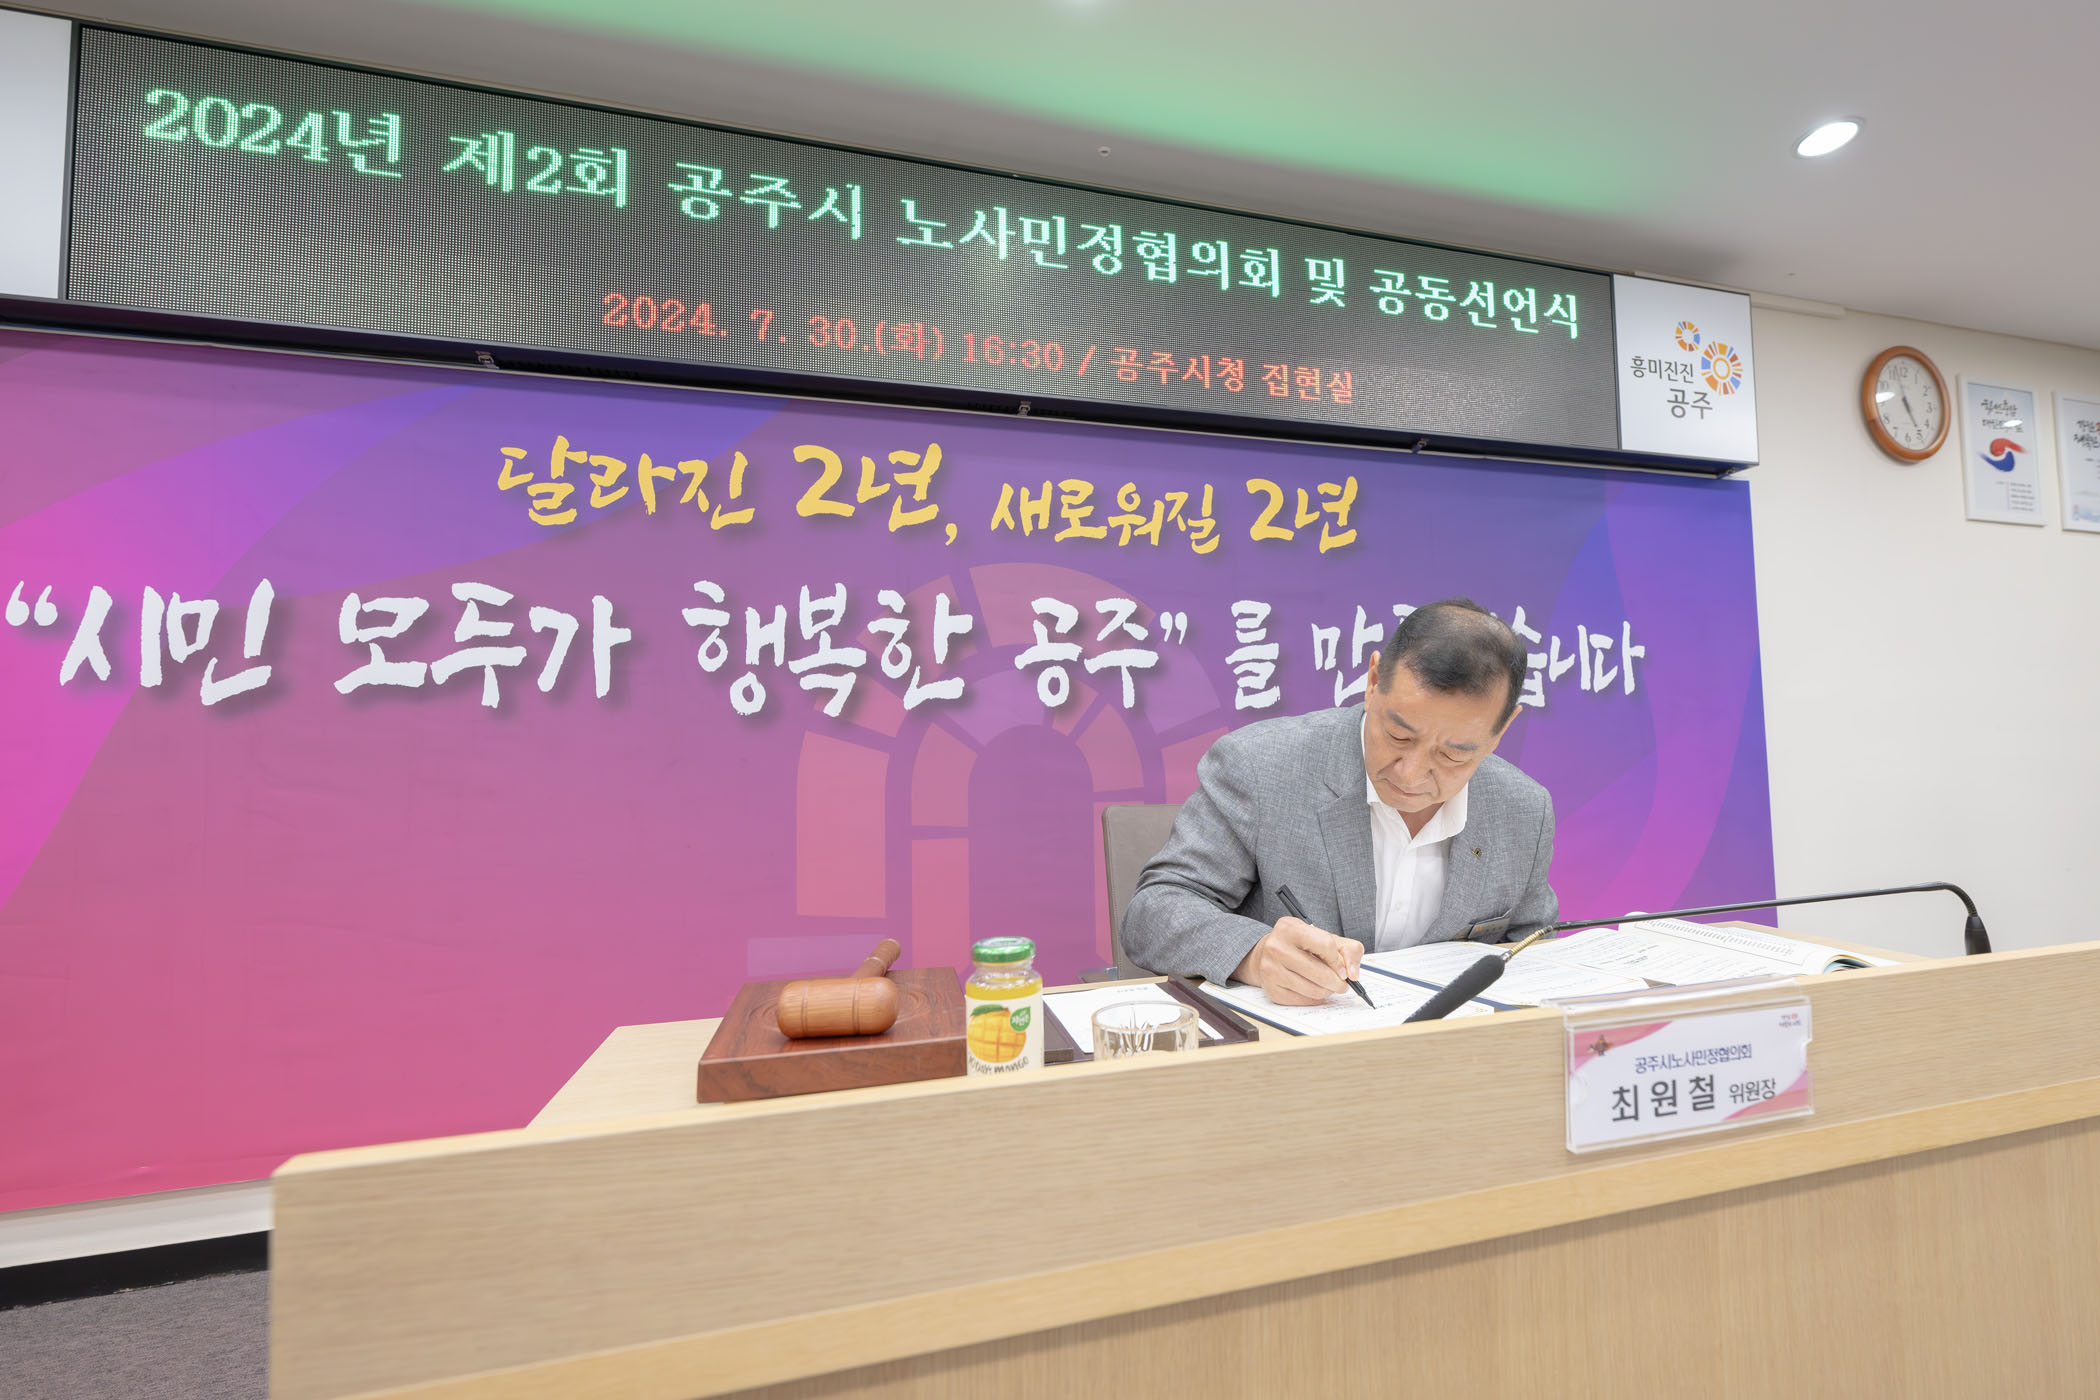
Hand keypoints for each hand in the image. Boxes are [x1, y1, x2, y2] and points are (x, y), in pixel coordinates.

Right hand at [1235, 917, 1363, 1004]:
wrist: (1269, 952)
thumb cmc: (1301, 944)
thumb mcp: (1324, 936)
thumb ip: (1348, 950)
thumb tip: (1353, 974)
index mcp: (1289, 928)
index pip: (1326, 946)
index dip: (1339, 960)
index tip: (1341, 967)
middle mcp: (1276, 948)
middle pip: (1321, 973)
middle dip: (1338, 982)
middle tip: (1342, 983)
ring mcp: (1271, 970)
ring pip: (1314, 990)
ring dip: (1328, 991)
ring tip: (1329, 985)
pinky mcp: (1272, 990)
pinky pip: (1304, 1001)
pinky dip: (1315, 998)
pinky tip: (1314, 989)